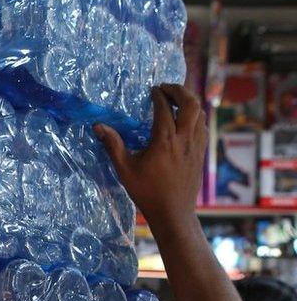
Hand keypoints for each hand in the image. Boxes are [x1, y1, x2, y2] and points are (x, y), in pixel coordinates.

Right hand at [94, 84, 206, 226]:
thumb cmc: (146, 191)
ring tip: (176, 100)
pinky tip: (185, 120)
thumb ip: (113, 145)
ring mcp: (196, 146)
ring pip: (201, 114)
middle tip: (167, 88)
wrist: (173, 212)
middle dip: (180, 91)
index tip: (152, 90)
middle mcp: (184, 139)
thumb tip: (98, 126)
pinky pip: (203, 127)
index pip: (165, 108)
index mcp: (165, 140)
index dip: (159, 95)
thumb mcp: (125, 169)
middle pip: (191, 104)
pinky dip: (195, 116)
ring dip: (189, 102)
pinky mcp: (201, 153)